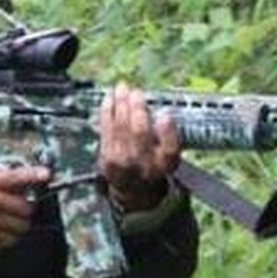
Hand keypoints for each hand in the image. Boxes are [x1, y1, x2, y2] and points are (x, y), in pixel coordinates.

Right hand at [0, 166, 49, 254]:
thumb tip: (23, 178)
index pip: (16, 176)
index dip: (34, 175)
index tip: (46, 174)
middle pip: (26, 206)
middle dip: (24, 208)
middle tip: (14, 208)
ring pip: (23, 225)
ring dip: (18, 224)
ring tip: (4, 220)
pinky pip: (13, 239)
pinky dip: (9, 236)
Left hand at [99, 83, 180, 212]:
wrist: (133, 189)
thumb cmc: (154, 164)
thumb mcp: (170, 155)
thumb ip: (169, 136)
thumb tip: (164, 115)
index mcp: (164, 165)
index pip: (169, 150)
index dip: (168, 132)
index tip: (166, 115)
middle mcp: (143, 165)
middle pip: (139, 132)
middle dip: (136, 108)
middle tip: (135, 91)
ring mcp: (123, 162)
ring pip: (121, 127)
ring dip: (120, 104)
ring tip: (121, 88)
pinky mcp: (106, 157)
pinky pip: (106, 129)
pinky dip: (107, 111)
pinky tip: (109, 99)